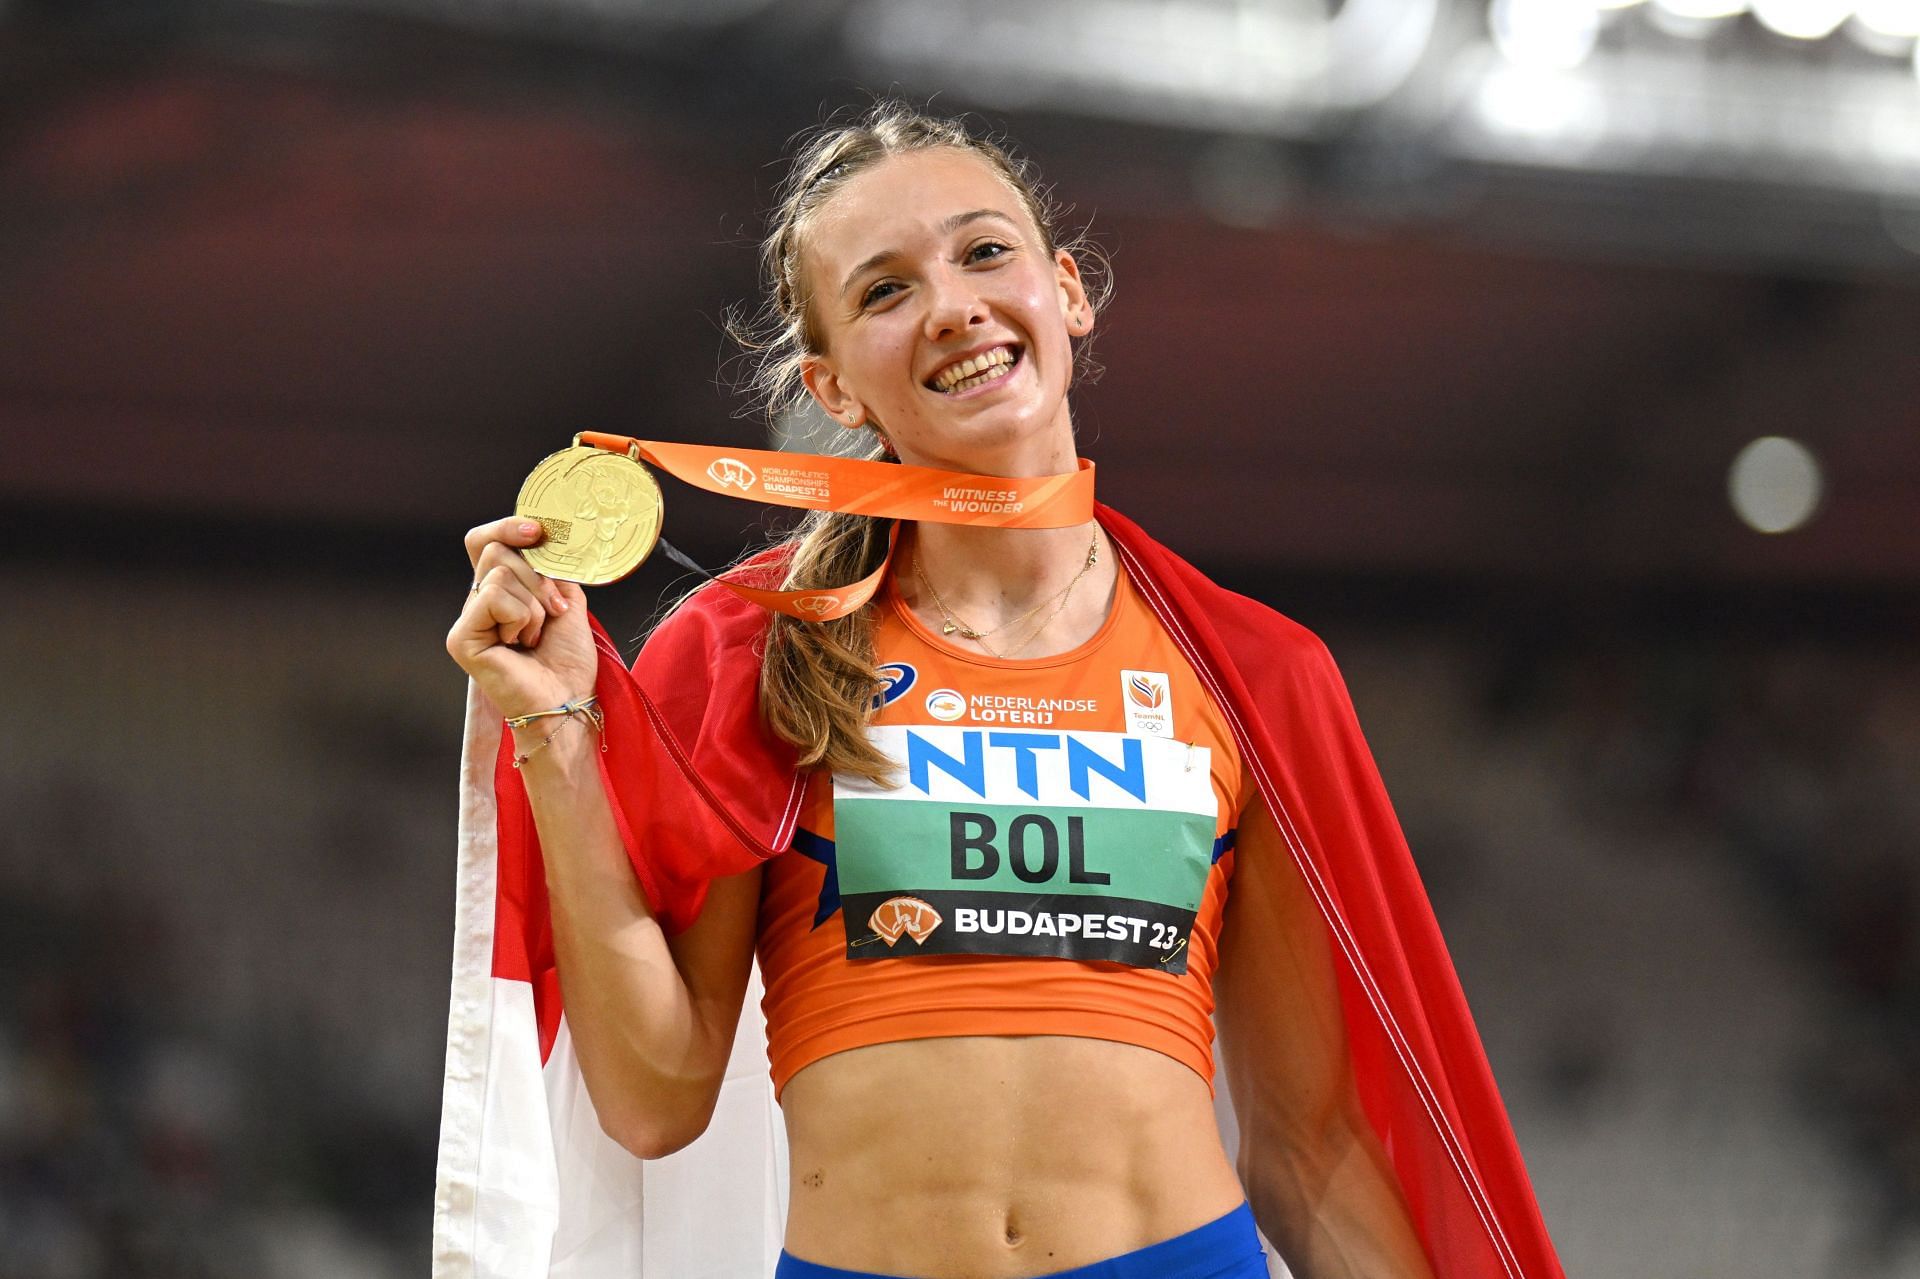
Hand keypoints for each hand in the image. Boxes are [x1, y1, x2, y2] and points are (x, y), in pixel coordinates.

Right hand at [446, 517, 598, 719]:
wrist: (568, 699)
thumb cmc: (568, 660)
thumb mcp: (567, 600)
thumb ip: (550, 570)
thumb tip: (544, 538)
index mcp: (500, 590)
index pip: (486, 541)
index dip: (507, 528)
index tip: (538, 530)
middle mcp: (478, 602)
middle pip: (496, 550)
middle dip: (538, 577)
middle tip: (555, 611)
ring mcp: (467, 620)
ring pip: (500, 573)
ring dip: (534, 605)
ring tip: (536, 636)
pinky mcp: (462, 638)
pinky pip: (493, 597)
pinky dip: (521, 617)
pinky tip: (521, 644)